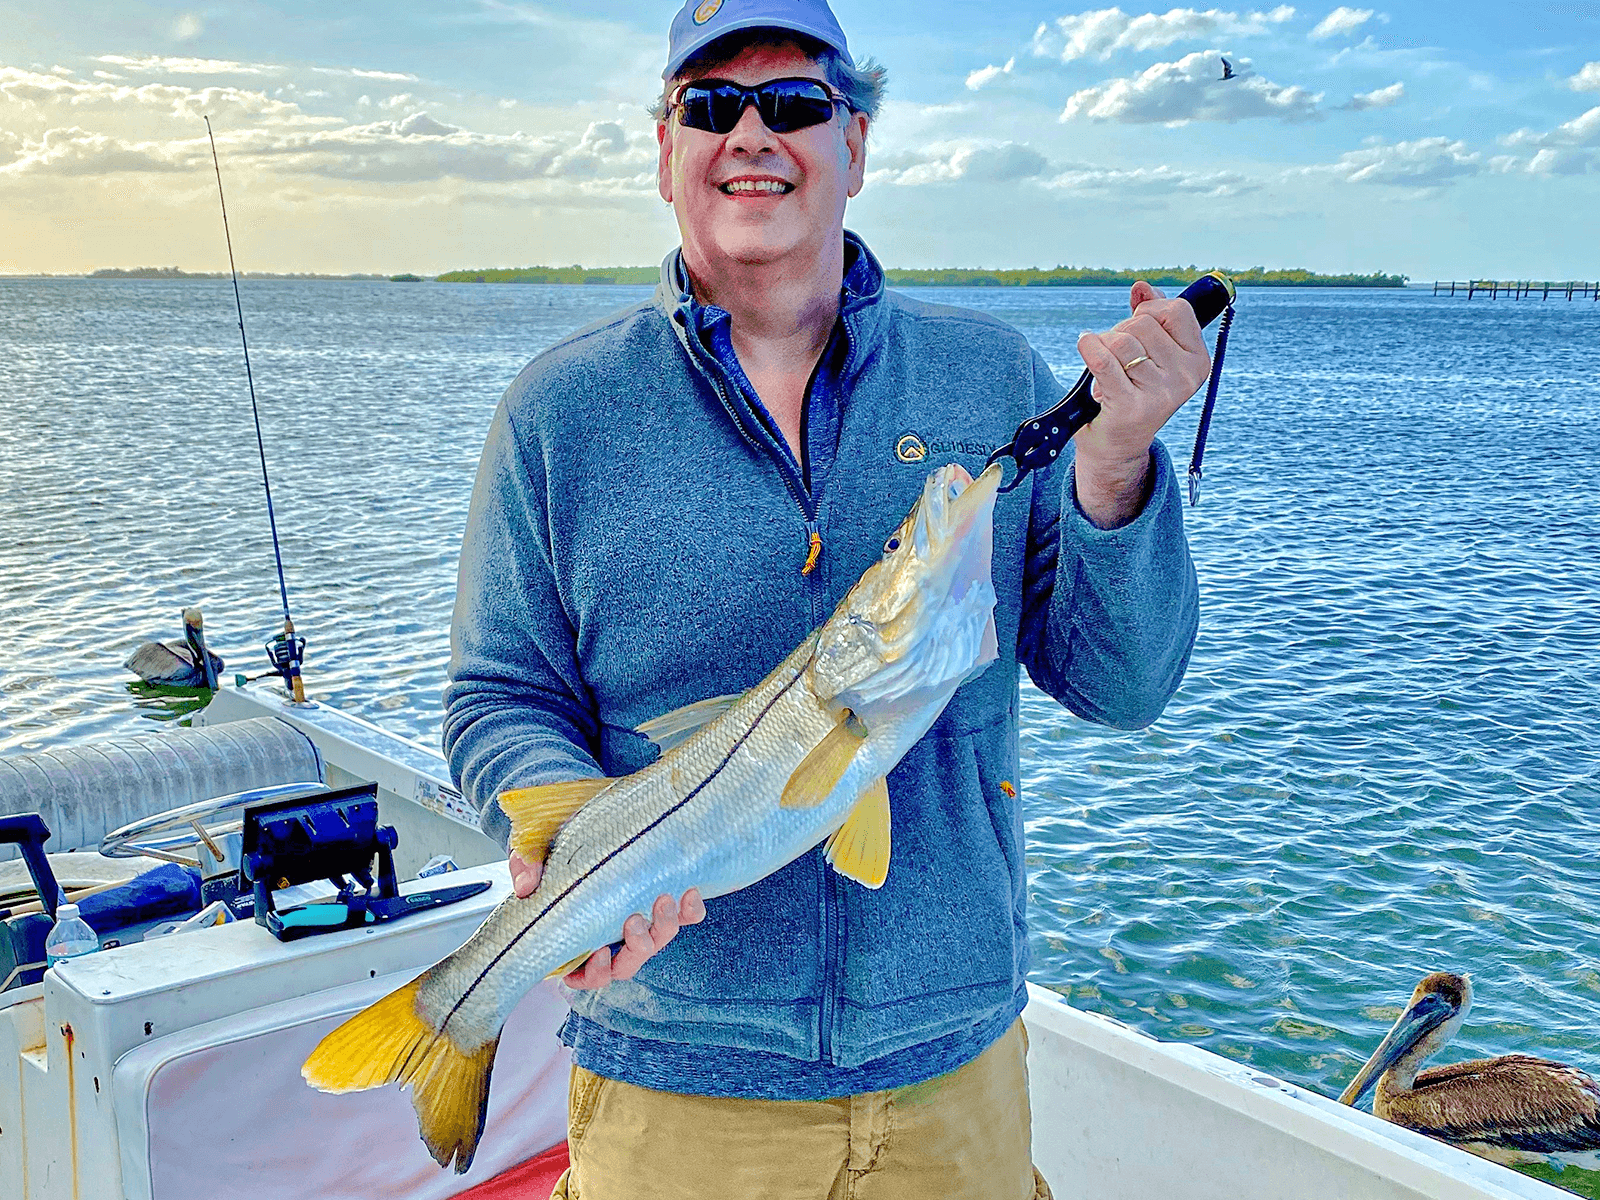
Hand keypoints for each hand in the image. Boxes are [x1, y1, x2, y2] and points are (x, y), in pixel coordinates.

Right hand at [508, 850, 705, 987]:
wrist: (581, 811)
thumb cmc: (554, 843)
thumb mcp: (532, 851)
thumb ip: (525, 866)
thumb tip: (526, 885)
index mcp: (576, 935)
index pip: (585, 973)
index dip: (594, 972)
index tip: (599, 951)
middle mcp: (610, 934)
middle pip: (628, 963)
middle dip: (637, 948)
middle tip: (634, 921)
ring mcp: (639, 919)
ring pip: (657, 941)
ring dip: (663, 928)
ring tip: (663, 900)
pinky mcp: (662, 898)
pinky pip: (685, 916)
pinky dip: (690, 911)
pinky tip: (689, 893)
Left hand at [1072, 281, 1210, 526]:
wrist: (1117, 446)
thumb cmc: (1133, 394)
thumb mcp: (1151, 355)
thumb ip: (1150, 317)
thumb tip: (1142, 287)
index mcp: (1198, 361)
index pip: (1175, 309)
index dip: (1148, 311)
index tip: (1137, 327)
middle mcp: (1186, 377)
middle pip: (1142, 324)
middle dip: (1120, 331)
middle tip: (1116, 356)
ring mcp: (1161, 394)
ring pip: (1120, 341)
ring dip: (1103, 345)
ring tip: (1105, 366)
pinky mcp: (1131, 406)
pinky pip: (1104, 361)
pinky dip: (1088, 348)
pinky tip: (1084, 345)